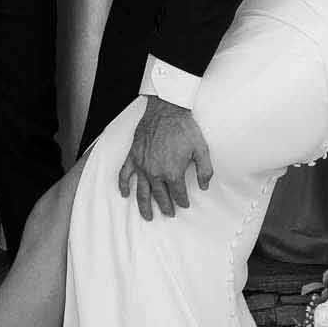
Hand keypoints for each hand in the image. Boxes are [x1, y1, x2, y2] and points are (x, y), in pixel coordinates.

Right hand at [118, 95, 213, 218]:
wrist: (167, 110)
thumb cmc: (184, 128)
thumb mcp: (201, 149)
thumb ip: (204, 170)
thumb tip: (204, 185)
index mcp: (173, 173)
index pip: (178, 194)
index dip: (182, 201)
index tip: (184, 204)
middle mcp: (155, 173)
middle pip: (160, 196)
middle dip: (165, 207)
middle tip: (169, 213)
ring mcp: (142, 166)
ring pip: (142, 192)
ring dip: (144, 206)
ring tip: (147, 216)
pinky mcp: (133, 157)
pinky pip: (124, 175)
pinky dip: (123, 186)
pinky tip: (124, 194)